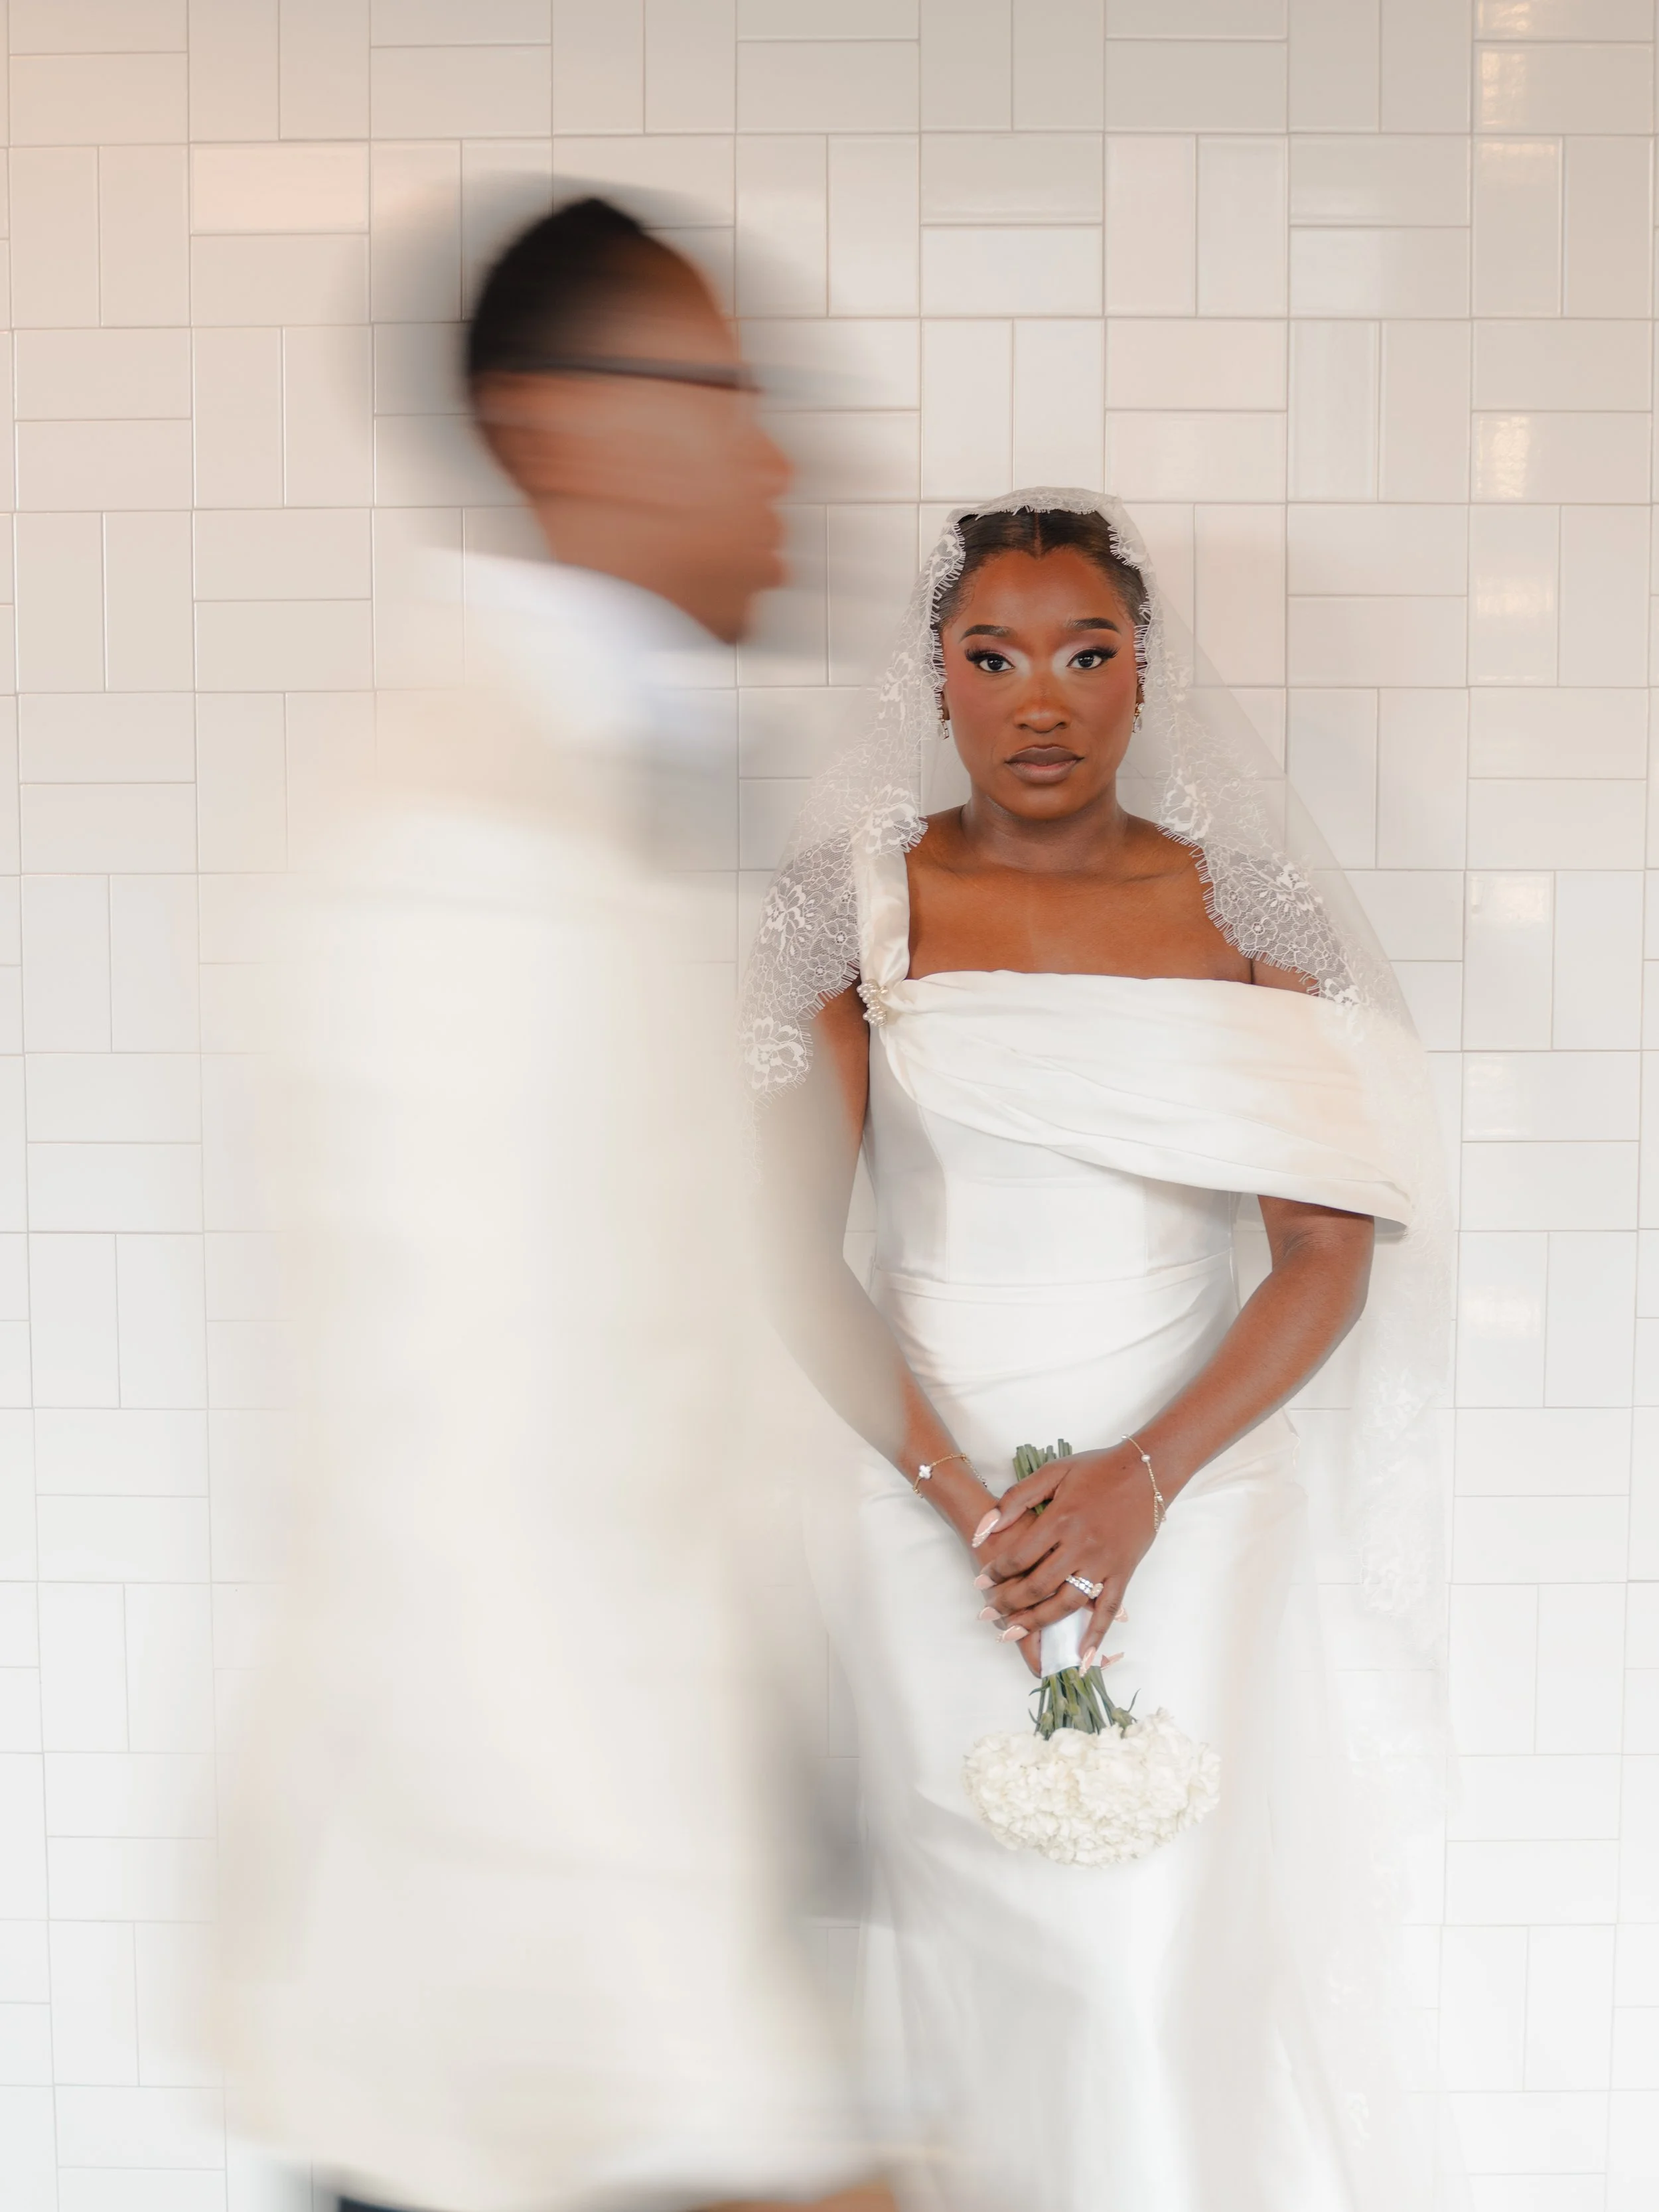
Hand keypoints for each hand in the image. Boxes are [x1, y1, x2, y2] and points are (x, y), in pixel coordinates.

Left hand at [971, 1441, 1159, 1671]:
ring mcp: (1104, 1562)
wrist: (1146, 1471)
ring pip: (1066, 1603)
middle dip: (1008, 1603)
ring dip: (1037, 1622)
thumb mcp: (1053, 1472)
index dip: (996, 1572)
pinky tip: (1081, 1657)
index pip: (1020, 1556)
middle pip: (1038, 1585)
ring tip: (1012, 1633)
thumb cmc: (1097, 1469)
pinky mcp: (1124, 1572)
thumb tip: (984, 1527)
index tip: (980, 1582)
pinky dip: (1096, 1636)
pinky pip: (1108, 1610)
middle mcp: (1081, 1545)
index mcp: (1061, 1519)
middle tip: (987, 1614)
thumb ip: (1017, 1498)